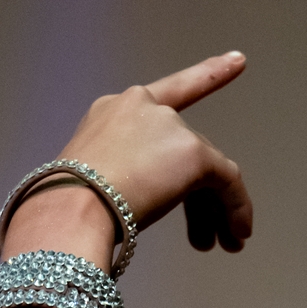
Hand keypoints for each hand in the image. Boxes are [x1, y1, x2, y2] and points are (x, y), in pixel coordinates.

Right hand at [56, 52, 252, 250]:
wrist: (71, 208)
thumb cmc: (67, 207)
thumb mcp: (93, 179)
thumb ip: (123, 176)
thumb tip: (145, 202)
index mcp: (114, 111)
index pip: (170, 92)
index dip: (207, 76)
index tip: (237, 61)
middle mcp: (144, 107)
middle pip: (186, 151)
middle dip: (199, 201)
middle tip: (203, 241)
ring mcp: (169, 126)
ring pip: (208, 168)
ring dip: (218, 211)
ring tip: (225, 245)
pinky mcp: (191, 151)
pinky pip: (227, 180)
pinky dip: (236, 209)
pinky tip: (238, 234)